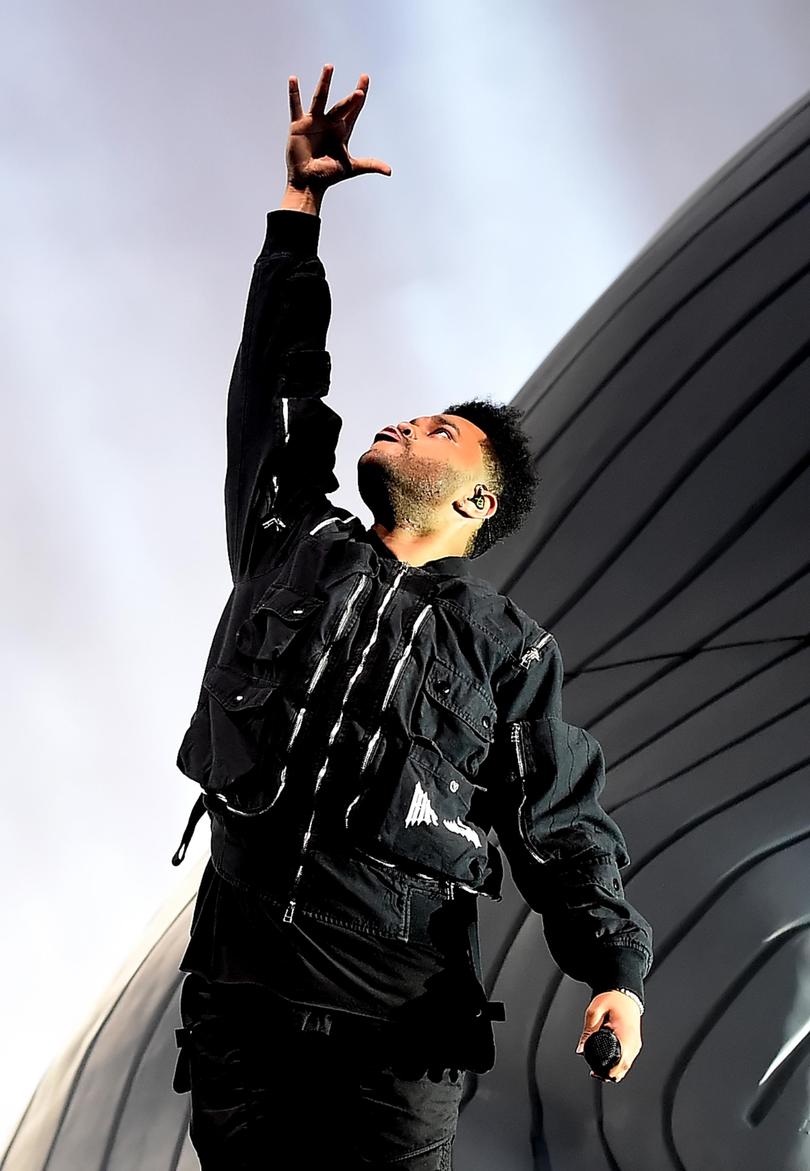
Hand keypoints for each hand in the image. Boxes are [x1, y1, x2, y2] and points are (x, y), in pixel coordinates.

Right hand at [285, 64, 391, 196]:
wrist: (308, 183)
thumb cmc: (328, 176)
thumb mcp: (351, 167)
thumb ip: (370, 164)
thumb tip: (389, 171)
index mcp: (342, 130)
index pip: (354, 110)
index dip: (360, 97)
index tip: (365, 78)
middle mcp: (329, 122)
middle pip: (342, 106)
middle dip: (350, 100)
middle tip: (360, 90)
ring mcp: (314, 121)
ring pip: (320, 98)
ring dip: (325, 83)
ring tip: (329, 67)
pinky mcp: (299, 125)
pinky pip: (295, 106)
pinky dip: (294, 93)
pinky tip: (293, 79)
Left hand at [575, 990, 641, 1081]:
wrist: (625, 993)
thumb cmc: (612, 999)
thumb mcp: (595, 1010)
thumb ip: (588, 1030)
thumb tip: (581, 1050)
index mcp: (626, 1034)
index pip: (621, 1062)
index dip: (609, 1071)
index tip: (596, 1073)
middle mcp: (634, 1042)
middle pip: (624, 1068)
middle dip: (609, 1073)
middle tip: (594, 1073)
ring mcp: (635, 1044)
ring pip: (626, 1066)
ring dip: (614, 1071)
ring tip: (598, 1071)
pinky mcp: (634, 1043)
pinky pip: (627, 1059)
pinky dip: (618, 1064)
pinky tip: (607, 1065)